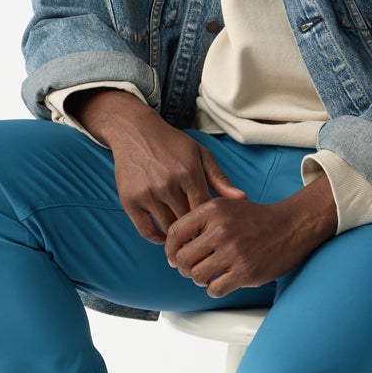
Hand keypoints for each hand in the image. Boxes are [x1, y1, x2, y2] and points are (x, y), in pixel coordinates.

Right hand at [77, 94, 245, 242]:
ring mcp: (147, 193)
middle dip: (196, 233)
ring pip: (168, 228)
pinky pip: (145, 231)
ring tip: (186, 240)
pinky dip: (157, 238)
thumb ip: (220, 178)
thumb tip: (242, 198)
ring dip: (178, 237)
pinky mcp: (129, 201)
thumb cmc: (172, 144)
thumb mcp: (200, 154)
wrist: (134, 132)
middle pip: (188, 222)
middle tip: (202, 240)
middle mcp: (167, 184)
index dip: (211, 224)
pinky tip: (165, 236)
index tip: (214, 230)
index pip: (205, 211)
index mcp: (189, 173)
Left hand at [164, 180, 335, 295]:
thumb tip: (172, 253)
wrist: (291, 226)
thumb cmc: (255, 219)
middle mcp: (221, 230)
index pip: (174, 233)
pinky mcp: (246, 271)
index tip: (173, 257)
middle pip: (182, 258)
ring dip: (199, 279)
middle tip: (192, 269)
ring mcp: (234, 252)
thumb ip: (199, 222)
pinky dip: (214, 289)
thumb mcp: (226, 206)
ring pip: (196, 275)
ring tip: (209, 275)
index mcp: (213, 210)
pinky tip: (222, 282)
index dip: (169, 249)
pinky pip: (214, 289)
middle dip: (183, 268)